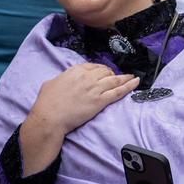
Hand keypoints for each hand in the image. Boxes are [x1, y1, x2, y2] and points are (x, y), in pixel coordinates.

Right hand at [20, 62, 137, 172]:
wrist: (50, 117)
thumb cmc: (47, 102)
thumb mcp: (51, 82)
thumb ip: (62, 78)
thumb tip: (65, 80)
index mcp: (75, 70)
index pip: (93, 66)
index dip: (100, 69)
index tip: (104, 72)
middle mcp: (87, 77)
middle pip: (105, 72)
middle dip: (111, 74)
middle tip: (116, 77)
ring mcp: (95, 89)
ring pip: (114, 80)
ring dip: (125, 78)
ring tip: (132, 77)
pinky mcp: (100, 101)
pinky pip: (118, 92)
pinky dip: (129, 86)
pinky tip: (136, 82)